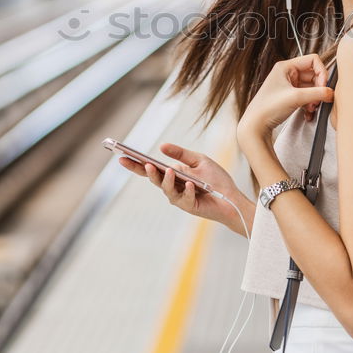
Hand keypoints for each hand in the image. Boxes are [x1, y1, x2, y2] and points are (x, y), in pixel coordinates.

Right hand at [117, 142, 245, 227]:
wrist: (231, 197)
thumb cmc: (215, 179)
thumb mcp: (198, 160)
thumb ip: (181, 154)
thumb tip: (161, 146)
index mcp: (172, 173)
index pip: (150, 168)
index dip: (135, 163)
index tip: (121, 155)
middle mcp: (172, 186)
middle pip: (153, 178)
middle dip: (144, 170)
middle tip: (138, 162)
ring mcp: (179, 197)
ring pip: (166, 189)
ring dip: (165, 179)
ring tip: (167, 170)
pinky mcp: (189, 206)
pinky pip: (184, 197)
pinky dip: (187, 190)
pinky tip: (189, 184)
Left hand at [237, 53, 333, 139]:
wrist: (256, 125)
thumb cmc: (268, 107)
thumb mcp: (296, 97)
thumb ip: (318, 93)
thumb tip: (331, 92)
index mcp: (286, 67)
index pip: (313, 60)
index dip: (322, 72)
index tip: (323, 86)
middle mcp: (287, 74)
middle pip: (313, 75)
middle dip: (318, 89)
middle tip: (318, 100)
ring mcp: (288, 86)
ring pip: (311, 87)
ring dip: (314, 99)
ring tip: (311, 108)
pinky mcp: (289, 97)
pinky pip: (306, 96)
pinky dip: (309, 104)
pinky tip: (308, 113)